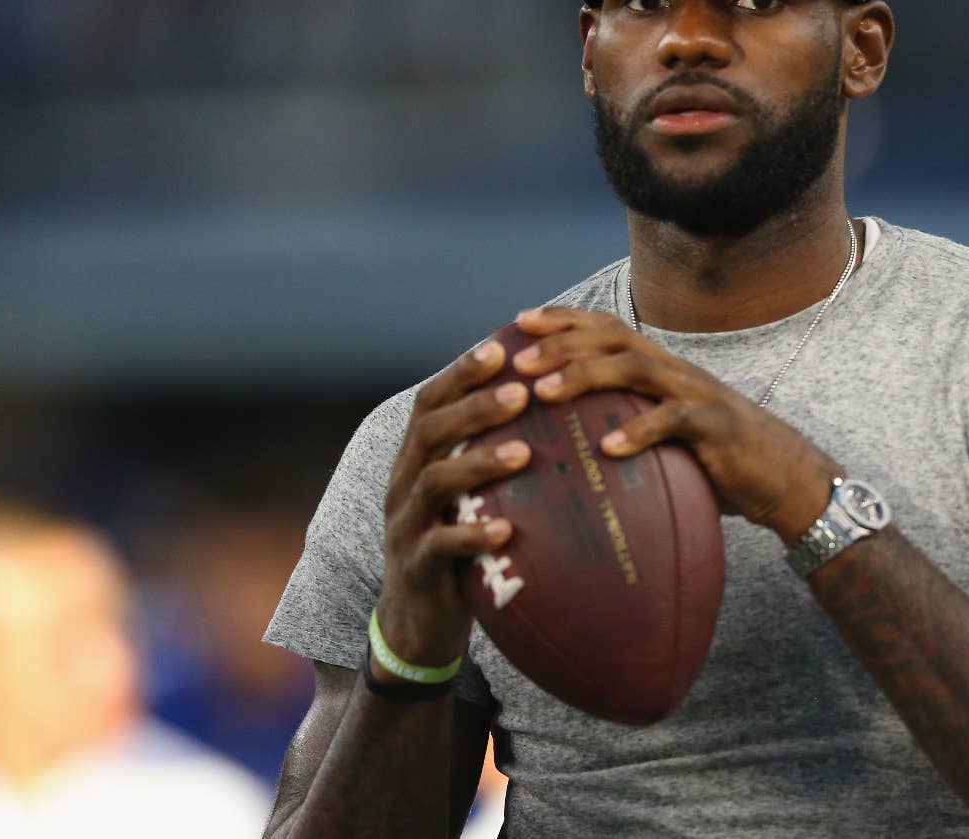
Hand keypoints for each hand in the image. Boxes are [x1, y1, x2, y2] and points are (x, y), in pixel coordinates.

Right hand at [377, 340, 532, 674]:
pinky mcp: (416, 568)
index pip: (432, 401)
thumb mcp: (472, 495)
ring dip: (478, 463)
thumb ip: (497, 456)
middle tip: (521, 392)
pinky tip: (508, 531)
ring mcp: (405, 525)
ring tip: (524, 453)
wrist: (418, 621)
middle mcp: (404, 483)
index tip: (502, 347)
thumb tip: (564, 415)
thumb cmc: (460, 545)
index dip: (462, 372)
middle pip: (429, 430)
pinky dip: (472, 536)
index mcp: (417, 458)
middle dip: (474, 407)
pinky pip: (440, 547)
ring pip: (432, 482)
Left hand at [511, 306, 837, 543]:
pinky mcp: (717, 426)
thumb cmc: (718, 460)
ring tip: (545, 392)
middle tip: (516, 359)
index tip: (519, 322)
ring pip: (636, 368)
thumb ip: (628, 423)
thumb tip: (569, 443)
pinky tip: (607, 448)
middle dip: (560, 343)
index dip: (563, 319)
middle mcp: (676, 370)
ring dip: (585, 375)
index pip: (607, 327)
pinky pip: (675, 420)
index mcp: (662, 367)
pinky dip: (639, 431)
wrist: (786, 478)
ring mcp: (698, 393)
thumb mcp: (667, 435)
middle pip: (613, 338)